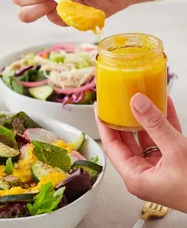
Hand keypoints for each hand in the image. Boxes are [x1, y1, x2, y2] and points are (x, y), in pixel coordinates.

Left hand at [95, 93, 186, 212]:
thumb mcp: (176, 151)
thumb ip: (155, 125)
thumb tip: (136, 103)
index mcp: (135, 176)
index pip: (112, 146)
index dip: (104, 125)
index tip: (100, 108)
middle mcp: (143, 173)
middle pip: (126, 140)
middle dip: (122, 118)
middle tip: (116, 101)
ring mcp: (158, 167)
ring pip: (145, 137)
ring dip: (144, 118)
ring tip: (138, 99)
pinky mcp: (172, 162)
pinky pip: (163, 138)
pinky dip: (163, 121)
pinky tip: (162, 104)